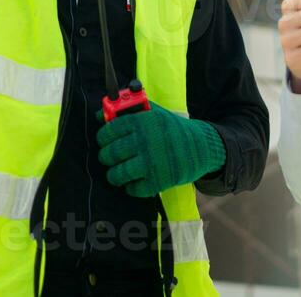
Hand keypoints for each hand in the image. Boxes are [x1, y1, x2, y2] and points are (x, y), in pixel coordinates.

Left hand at [95, 103, 224, 197]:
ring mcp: (150, 163)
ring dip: (114, 174)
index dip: (103, 136)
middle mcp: (144, 142)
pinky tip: (133, 181)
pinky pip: (133, 189)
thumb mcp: (153, 112)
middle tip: (109, 157)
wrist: (201, 147)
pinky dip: (130, 187)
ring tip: (117, 172)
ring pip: (118, 173)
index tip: (104, 139)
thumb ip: (128, 111)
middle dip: (106, 156)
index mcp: (142, 122)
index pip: (110, 130)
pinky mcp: (157, 182)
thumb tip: (99, 115)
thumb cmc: (173, 129)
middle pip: (111, 153)